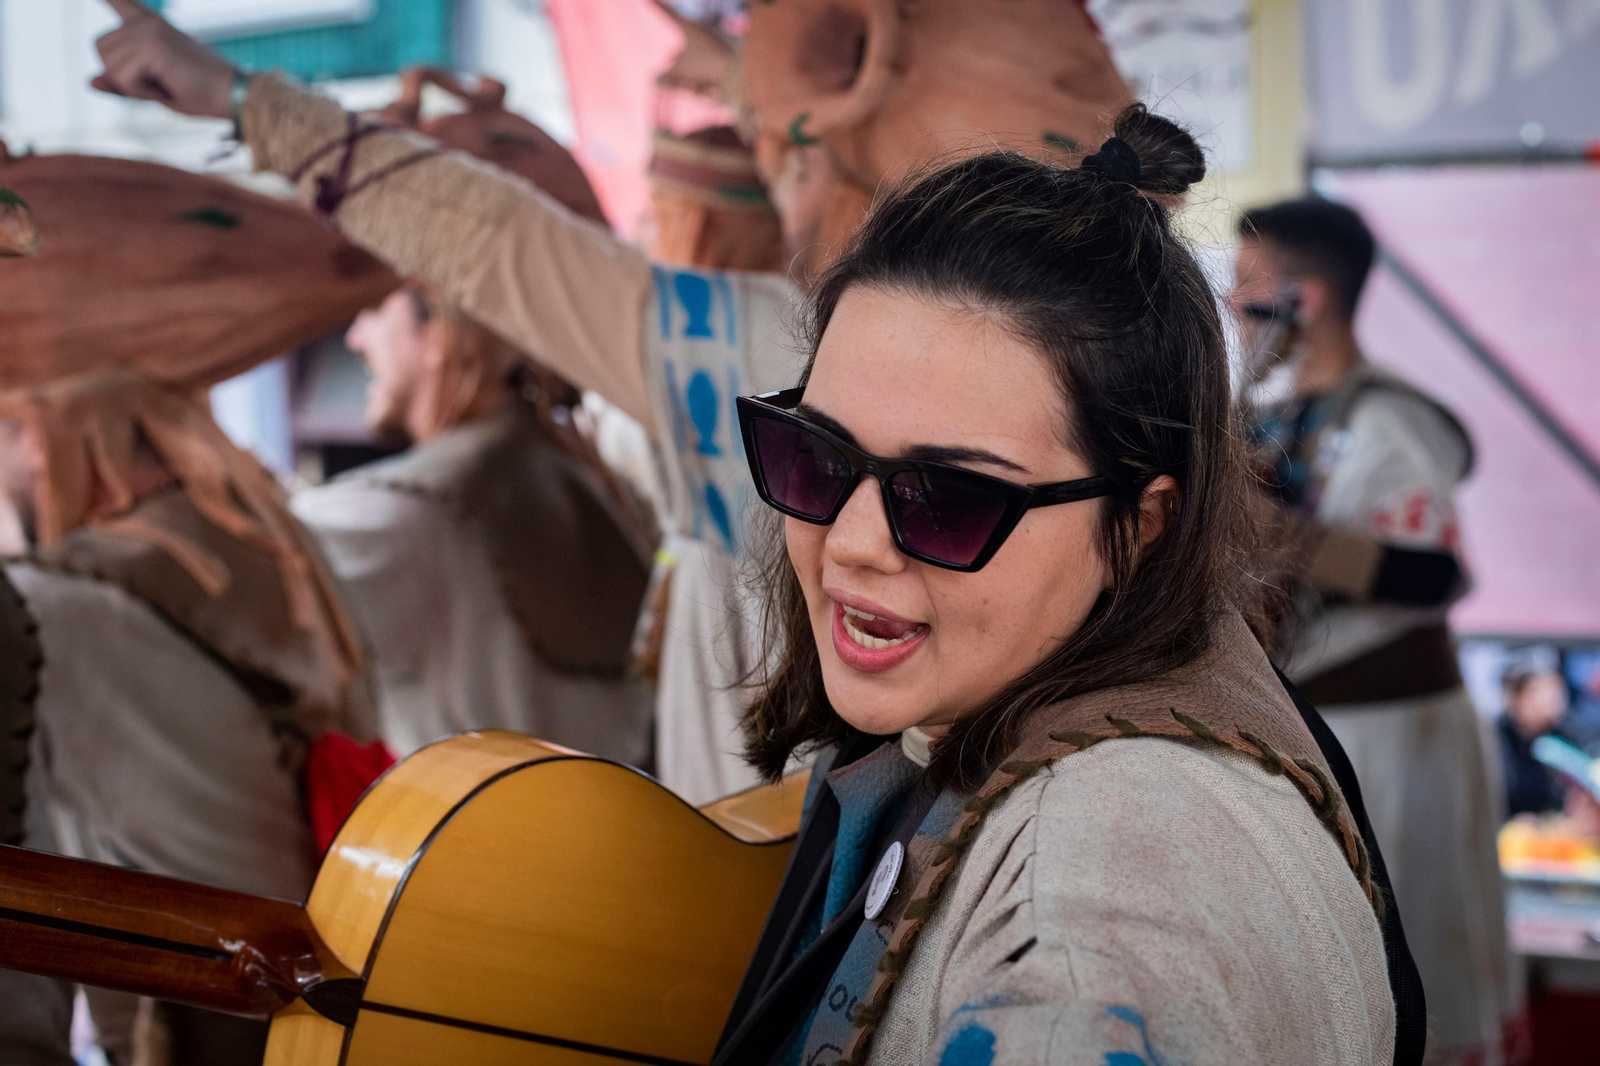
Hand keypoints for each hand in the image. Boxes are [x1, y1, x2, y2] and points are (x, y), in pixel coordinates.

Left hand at [90, 0, 235, 118]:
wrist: (232, 96)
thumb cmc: (199, 93)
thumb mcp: (152, 87)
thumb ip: (121, 82)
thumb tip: (89, 81)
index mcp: (149, 24)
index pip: (118, 0)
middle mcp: (145, 22)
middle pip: (101, 48)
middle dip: (121, 75)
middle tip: (158, 82)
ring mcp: (147, 30)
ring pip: (110, 66)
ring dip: (133, 86)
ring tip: (165, 83)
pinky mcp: (151, 46)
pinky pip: (123, 78)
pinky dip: (141, 92)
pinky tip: (166, 87)